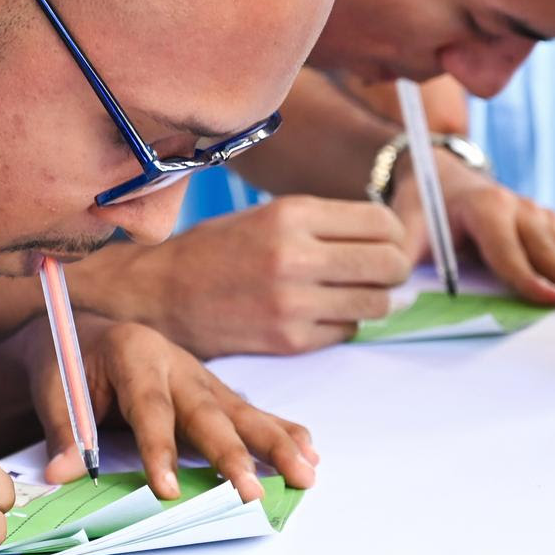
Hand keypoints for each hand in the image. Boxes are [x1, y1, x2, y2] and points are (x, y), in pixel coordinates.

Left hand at [25, 317, 318, 502]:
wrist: (84, 331)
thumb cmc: (68, 361)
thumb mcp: (54, 390)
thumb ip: (63, 432)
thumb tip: (60, 475)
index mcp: (134, 354)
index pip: (151, 408)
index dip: (160, 450)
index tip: (169, 491)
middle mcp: (176, 363)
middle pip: (208, 412)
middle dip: (232, 454)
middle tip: (252, 493)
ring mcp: (201, 377)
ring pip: (242, 411)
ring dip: (276, 444)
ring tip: (306, 472)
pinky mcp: (214, 391)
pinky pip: (250, 411)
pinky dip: (282, 430)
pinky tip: (310, 451)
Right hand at [68, 195, 410, 356]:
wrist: (160, 295)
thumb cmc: (217, 250)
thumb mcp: (268, 215)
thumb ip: (326, 224)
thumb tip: (392, 243)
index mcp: (292, 214)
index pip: (382, 223)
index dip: (394, 234)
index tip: (385, 241)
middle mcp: (296, 256)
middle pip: (390, 264)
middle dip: (394, 269)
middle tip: (381, 271)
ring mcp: (293, 303)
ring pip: (376, 303)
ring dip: (373, 299)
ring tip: (351, 292)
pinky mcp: (288, 340)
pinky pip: (347, 330)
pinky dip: (342, 322)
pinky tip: (318, 311)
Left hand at [391, 151, 554, 305]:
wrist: (439, 174)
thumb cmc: (424, 205)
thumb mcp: (406, 225)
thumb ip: (401, 254)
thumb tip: (390, 287)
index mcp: (481, 207)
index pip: (506, 248)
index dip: (526, 275)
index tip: (547, 298)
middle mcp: (513, 204)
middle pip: (544, 245)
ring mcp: (531, 209)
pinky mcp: (541, 216)